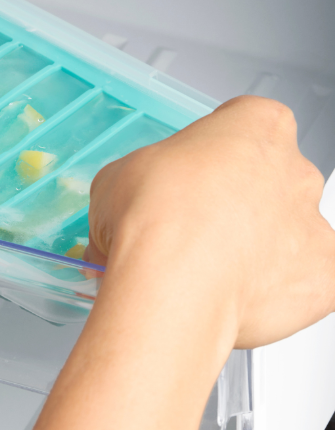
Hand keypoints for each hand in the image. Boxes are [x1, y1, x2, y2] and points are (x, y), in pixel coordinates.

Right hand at [0, 96, 334, 429]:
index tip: (193, 177)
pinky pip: (298, 285)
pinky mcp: (322, 284)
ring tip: (201, 278)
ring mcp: (313, 228)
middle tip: (188, 231)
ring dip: (253, 251)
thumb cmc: (143, 220)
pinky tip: (225, 305)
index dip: (215, 154)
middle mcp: (294, 171)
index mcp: (252, 123)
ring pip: (287, 234)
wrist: (170, 287)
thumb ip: (138, 185)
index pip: (246, 123)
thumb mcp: (116, 181)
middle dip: (233, 204)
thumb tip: (120, 214)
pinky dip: (269, 295)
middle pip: (269, 181)